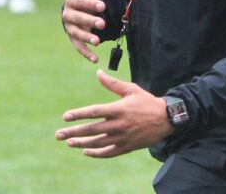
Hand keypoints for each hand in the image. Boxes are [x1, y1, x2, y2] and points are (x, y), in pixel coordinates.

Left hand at [55, 69, 174, 157]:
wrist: (166, 119)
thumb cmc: (147, 101)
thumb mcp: (131, 89)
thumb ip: (112, 83)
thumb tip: (98, 72)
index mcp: (118, 109)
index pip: (94, 112)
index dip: (78, 114)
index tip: (65, 116)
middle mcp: (118, 125)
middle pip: (91, 130)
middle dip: (73, 132)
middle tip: (59, 135)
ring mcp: (122, 138)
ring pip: (97, 143)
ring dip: (81, 143)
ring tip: (69, 143)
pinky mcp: (127, 147)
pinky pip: (108, 153)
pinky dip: (96, 153)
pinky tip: (86, 151)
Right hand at [61, 0, 105, 62]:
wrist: (79, 11)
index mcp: (72, 1)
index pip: (80, 2)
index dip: (91, 4)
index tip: (103, 6)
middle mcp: (69, 15)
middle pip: (78, 18)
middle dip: (90, 21)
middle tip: (102, 23)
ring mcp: (70, 28)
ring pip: (77, 33)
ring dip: (87, 37)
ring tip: (98, 41)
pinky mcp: (74, 39)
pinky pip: (78, 47)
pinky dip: (86, 53)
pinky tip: (95, 58)